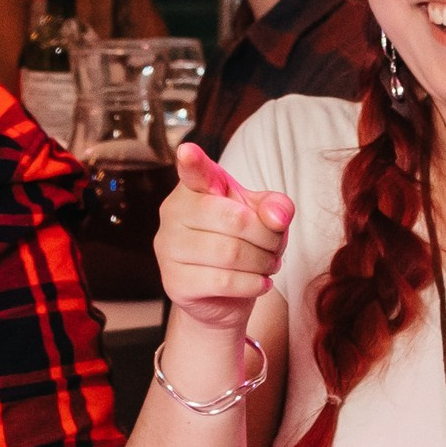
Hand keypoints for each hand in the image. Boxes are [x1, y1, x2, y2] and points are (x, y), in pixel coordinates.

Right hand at [154, 142, 292, 335]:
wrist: (223, 294)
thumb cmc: (241, 243)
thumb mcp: (263, 216)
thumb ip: (276, 206)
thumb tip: (276, 217)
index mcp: (194, 188)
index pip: (194, 172)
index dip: (192, 162)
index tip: (188, 152)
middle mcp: (173, 213)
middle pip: (234, 220)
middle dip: (267, 237)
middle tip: (275, 248)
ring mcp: (169, 248)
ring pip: (230, 254)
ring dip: (263, 262)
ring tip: (269, 264)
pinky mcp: (174, 282)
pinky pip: (224, 281)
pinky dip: (253, 284)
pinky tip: (260, 282)